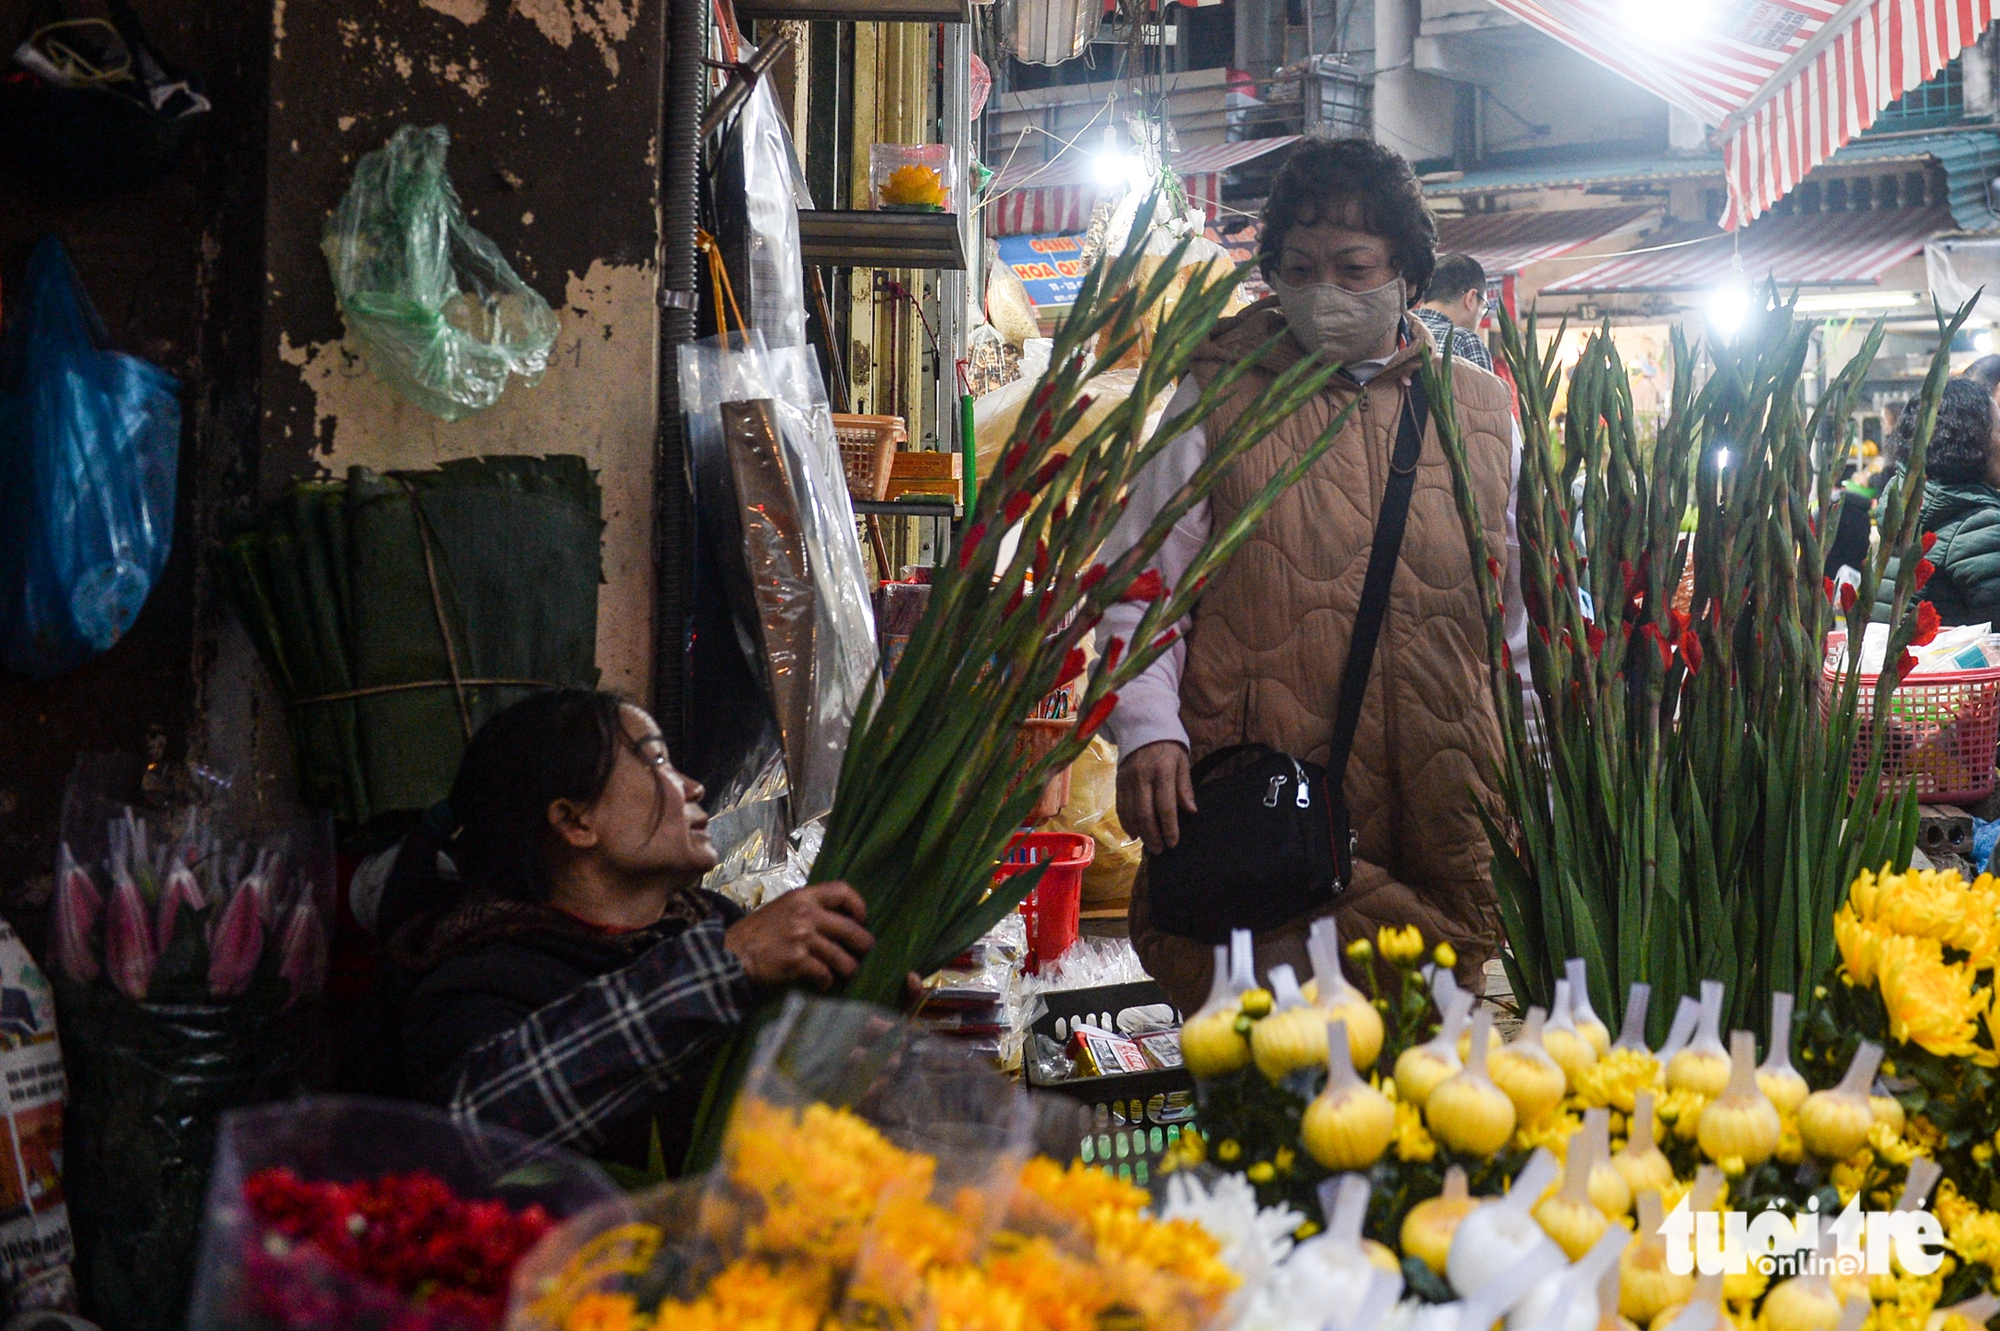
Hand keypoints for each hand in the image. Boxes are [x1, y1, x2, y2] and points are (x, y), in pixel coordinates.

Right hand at [724, 882, 874, 988]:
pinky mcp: (797, 961)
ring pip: (841, 956)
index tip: (861, 919)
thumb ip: (808, 908)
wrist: (733, 952)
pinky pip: (824, 973)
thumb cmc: (758, 931)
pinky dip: (827, 981)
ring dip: (849, 967)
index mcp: (803, 896)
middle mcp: (806, 914)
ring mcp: (802, 937)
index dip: (858, 905)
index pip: (842, 891)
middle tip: (865, 950)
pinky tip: (824, 983)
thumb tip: (838, 919)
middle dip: (863, 943)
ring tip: (848, 972)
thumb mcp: (783, 907)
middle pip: (850, 928)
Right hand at [1116, 740, 1195, 853]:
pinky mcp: (1118, 781)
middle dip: (1153, 835)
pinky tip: (1133, 833)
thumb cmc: (1168, 747)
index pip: (1165, 806)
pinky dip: (1126, 822)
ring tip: (1148, 845)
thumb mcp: (1182, 762)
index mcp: (1162, 771)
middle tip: (1160, 850)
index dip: (1169, 827)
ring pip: (1130, 812)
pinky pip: (1120, 806)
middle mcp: (1142, 777)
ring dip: (1139, 832)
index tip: (1173, 842)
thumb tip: (1191, 812)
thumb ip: (1184, 787)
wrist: (1142, 726)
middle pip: (1145, 813)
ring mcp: (1127, 780)